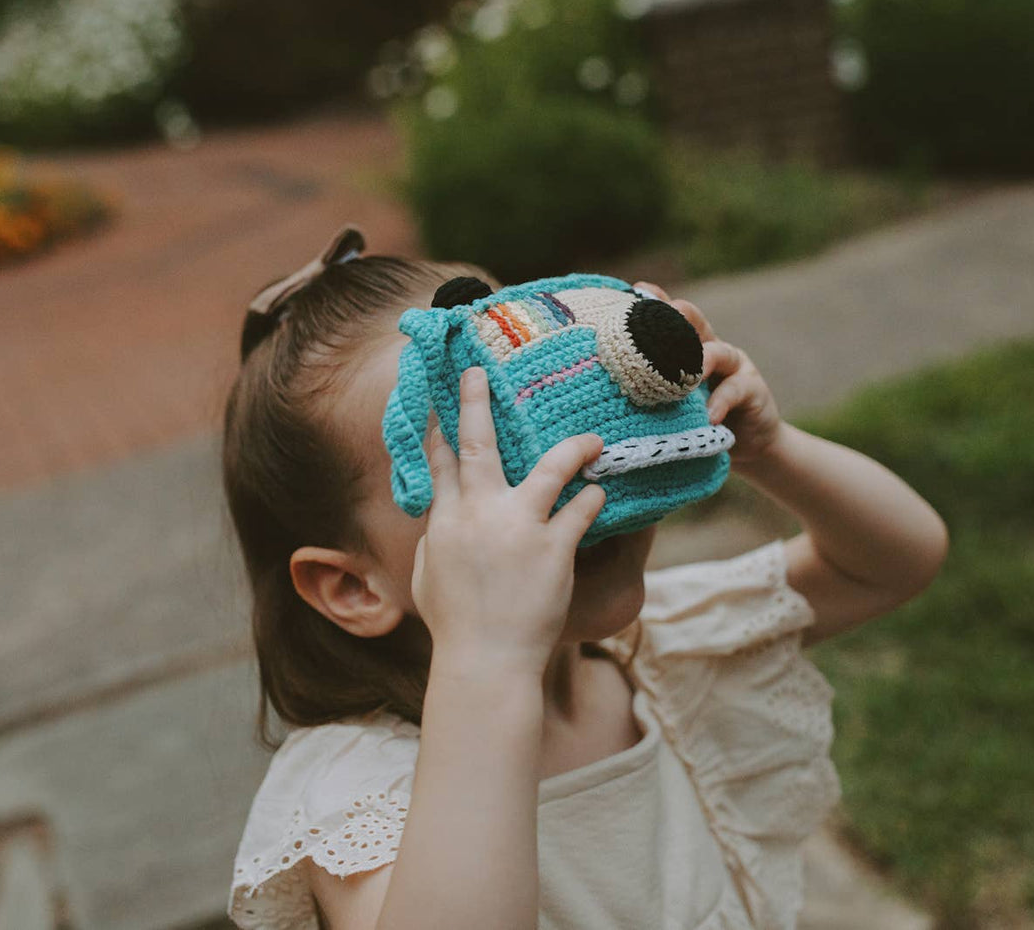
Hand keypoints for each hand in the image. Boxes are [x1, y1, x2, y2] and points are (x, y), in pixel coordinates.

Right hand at [412, 366, 606, 676]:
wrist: (486, 661)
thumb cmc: (456, 626)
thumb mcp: (430, 576)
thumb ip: (437, 540)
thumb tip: (440, 519)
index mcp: (445, 522)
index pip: (439, 463)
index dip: (437, 427)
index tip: (436, 397)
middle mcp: (479, 515)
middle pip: (478, 446)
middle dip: (477, 403)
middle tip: (480, 372)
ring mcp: (518, 528)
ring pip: (549, 468)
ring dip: (574, 448)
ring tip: (594, 439)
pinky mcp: (554, 548)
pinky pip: (581, 509)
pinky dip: (593, 497)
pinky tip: (603, 492)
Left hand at [634, 282, 784, 465]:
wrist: (749, 444)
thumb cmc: (699, 421)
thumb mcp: (673, 401)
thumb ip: (651, 388)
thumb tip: (605, 386)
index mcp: (690, 346)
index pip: (671, 317)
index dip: (656, 302)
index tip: (636, 290)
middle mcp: (712, 348)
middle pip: (695, 321)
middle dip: (677, 317)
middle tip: (659, 322)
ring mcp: (735, 366)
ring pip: (716, 352)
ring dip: (698, 362)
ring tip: (684, 378)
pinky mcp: (753, 389)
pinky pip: (735, 390)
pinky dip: (720, 402)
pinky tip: (709, 415)